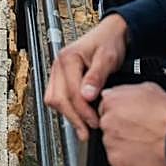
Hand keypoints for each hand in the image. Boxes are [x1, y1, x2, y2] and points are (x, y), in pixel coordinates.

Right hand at [45, 14, 127, 139]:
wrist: (111, 34)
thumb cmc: (109, 42)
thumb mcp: (107, 58)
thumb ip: (96, 76)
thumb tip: (86, 96)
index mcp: (67, 59)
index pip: (70, 92)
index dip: (82, 110)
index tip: (95, 122)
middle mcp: (58, 65)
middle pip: (57, 98)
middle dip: (73, 117)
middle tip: (87, 131)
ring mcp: (57, 72)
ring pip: (53, 99)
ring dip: (68, 115)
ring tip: (84, 128)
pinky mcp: (61, 78)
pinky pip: (57, 97)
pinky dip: (67, 109)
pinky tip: (80, 117)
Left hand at [99, 83, 165, 165]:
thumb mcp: (148, 89)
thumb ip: (126, 91)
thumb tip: (120, 93)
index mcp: (111, 100)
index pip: (106, 106)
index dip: (120, 113)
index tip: (129, 118)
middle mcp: (107, 121)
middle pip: (108, 125)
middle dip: (120, 128)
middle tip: (138, 131)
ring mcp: (110, 141)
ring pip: (112, 143)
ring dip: (124, 144)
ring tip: (143, 143)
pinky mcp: (116, 160)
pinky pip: (118, 160)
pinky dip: (128, 160)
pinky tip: (142, 154)